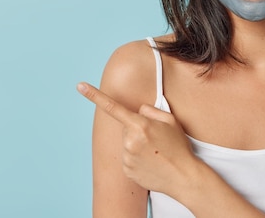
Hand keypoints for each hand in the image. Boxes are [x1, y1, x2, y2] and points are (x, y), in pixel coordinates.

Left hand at [77, 82, 197, 194]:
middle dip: (137, 129)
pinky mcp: (127, 171)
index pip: (112, 107)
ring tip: (156, 153)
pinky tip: (151, 163)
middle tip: (156, 139)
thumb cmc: (179, 147)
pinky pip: (128, 159)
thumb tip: (137, 111)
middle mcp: (129, 141)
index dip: (94, 95)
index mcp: (139, 124)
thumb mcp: (170, 120)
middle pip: (126, 127)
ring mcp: (127, 157)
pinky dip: (137, 159)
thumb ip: (150, 110)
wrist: (184, 178)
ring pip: (126, 144)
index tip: (79, 86)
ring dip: (137, 145)